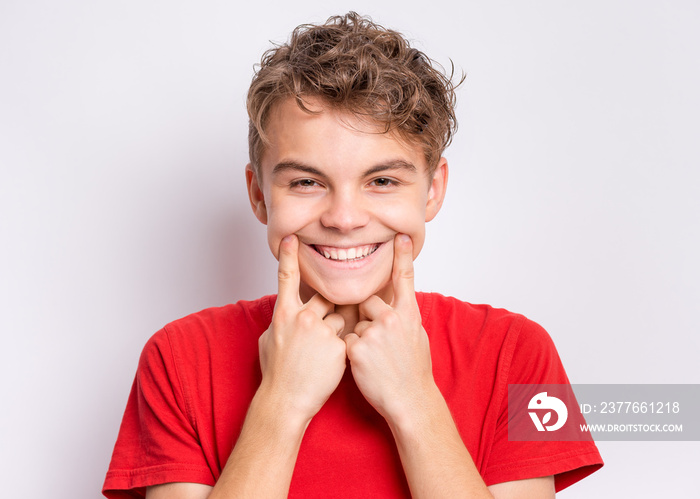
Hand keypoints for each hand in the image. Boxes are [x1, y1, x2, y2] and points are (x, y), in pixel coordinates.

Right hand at [258, 235, 346, 422]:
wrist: (286, 401)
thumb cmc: (276, 373)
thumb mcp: (269, 341)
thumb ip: (282, 321)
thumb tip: (285, 313)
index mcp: (283, 314)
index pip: (286, 278)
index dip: (289, 256)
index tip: (292, 237)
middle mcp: (302, 318)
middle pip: (325, 298)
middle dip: (328, 309)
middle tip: (320, 331)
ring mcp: (321, 331)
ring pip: (340, 318)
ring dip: (337, 331)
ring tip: (322, 354)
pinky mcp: (338, 346)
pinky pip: (348, 337)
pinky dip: (344, 348)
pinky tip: (329, 364)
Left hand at [344, 234, 436, 423]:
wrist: (410, 401)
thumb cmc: (414, 371)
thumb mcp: (416, 337)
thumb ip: (403, 318)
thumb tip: (396, 306)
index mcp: (408, 314)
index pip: (404, 278)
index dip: (402, 255)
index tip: (400, 235)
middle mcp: (391, 319)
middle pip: (367, 302)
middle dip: (368, 318)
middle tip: (381, 344)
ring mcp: (373, 332)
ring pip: (355, 324)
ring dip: (360, 339)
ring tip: (376, 360)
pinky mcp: (356, 348)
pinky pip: (346, 341)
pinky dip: (351, 353)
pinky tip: (366, 366)